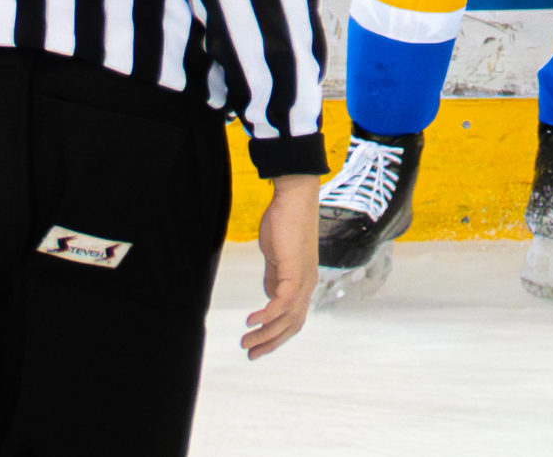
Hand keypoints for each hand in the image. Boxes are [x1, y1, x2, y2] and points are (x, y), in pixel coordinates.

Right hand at [243, 172, 319, 359]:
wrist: (294, 199)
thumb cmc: (284, 223)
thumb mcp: (276, 256)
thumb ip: (273, 277)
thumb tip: (268, 296)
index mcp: (304, 282)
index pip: (294, 319)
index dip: (277, 336)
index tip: (258, 348)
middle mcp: (308, 284)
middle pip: (292, 325)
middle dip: (270, 343)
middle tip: (250, 354)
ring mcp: (303, 279)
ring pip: (287, 319)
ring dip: (265, 334)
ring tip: (245, 342)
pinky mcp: (295, 271)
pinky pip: (283, 302)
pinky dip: (267, 315)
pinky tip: (251, 321)